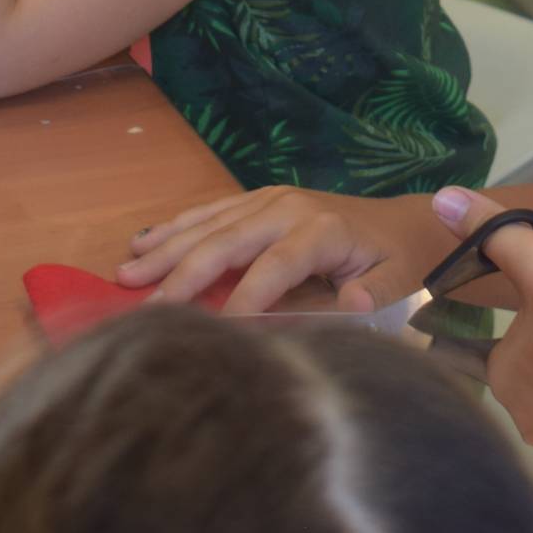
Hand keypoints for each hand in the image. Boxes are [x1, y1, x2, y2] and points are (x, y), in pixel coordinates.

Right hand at [120, 185, 438, 315]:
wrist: (407, 221)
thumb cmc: (398, 260)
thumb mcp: (398, 282)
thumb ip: (373, 296)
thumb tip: (349, 305)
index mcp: (322, 231)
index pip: (273, 268)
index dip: (242, 300)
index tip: (211, 332)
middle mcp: (289, 208)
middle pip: (227, 242)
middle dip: (182, 275)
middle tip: (142, 308)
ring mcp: (271, 199)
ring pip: (210, 224)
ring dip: (166, 249)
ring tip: (125, 273)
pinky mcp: (261, 200)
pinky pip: (212, 212)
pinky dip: (176, 227)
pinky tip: (144, 241)